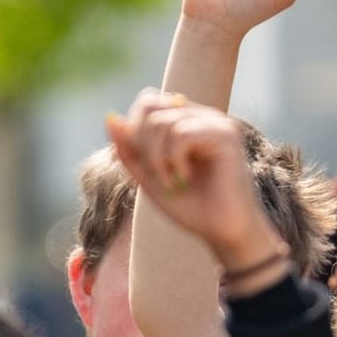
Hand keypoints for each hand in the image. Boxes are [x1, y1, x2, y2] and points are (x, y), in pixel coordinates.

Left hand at [105, 91, 281, 271]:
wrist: (224, 233)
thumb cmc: (193, 207)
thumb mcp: (150, 177)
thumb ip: (129, 150)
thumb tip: (110, 117)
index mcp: (187, 120)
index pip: (148, 104)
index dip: (135, 133)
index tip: (147, 167)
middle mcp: (202, 116)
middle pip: (150, 105)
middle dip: (142, 144)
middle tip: (157, 176)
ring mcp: (216, 122)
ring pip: (161, 121)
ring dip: (156, 159)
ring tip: (171, 183)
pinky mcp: (226, 134)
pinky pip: (181, 133)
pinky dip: (174, 160)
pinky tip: (185, 178)